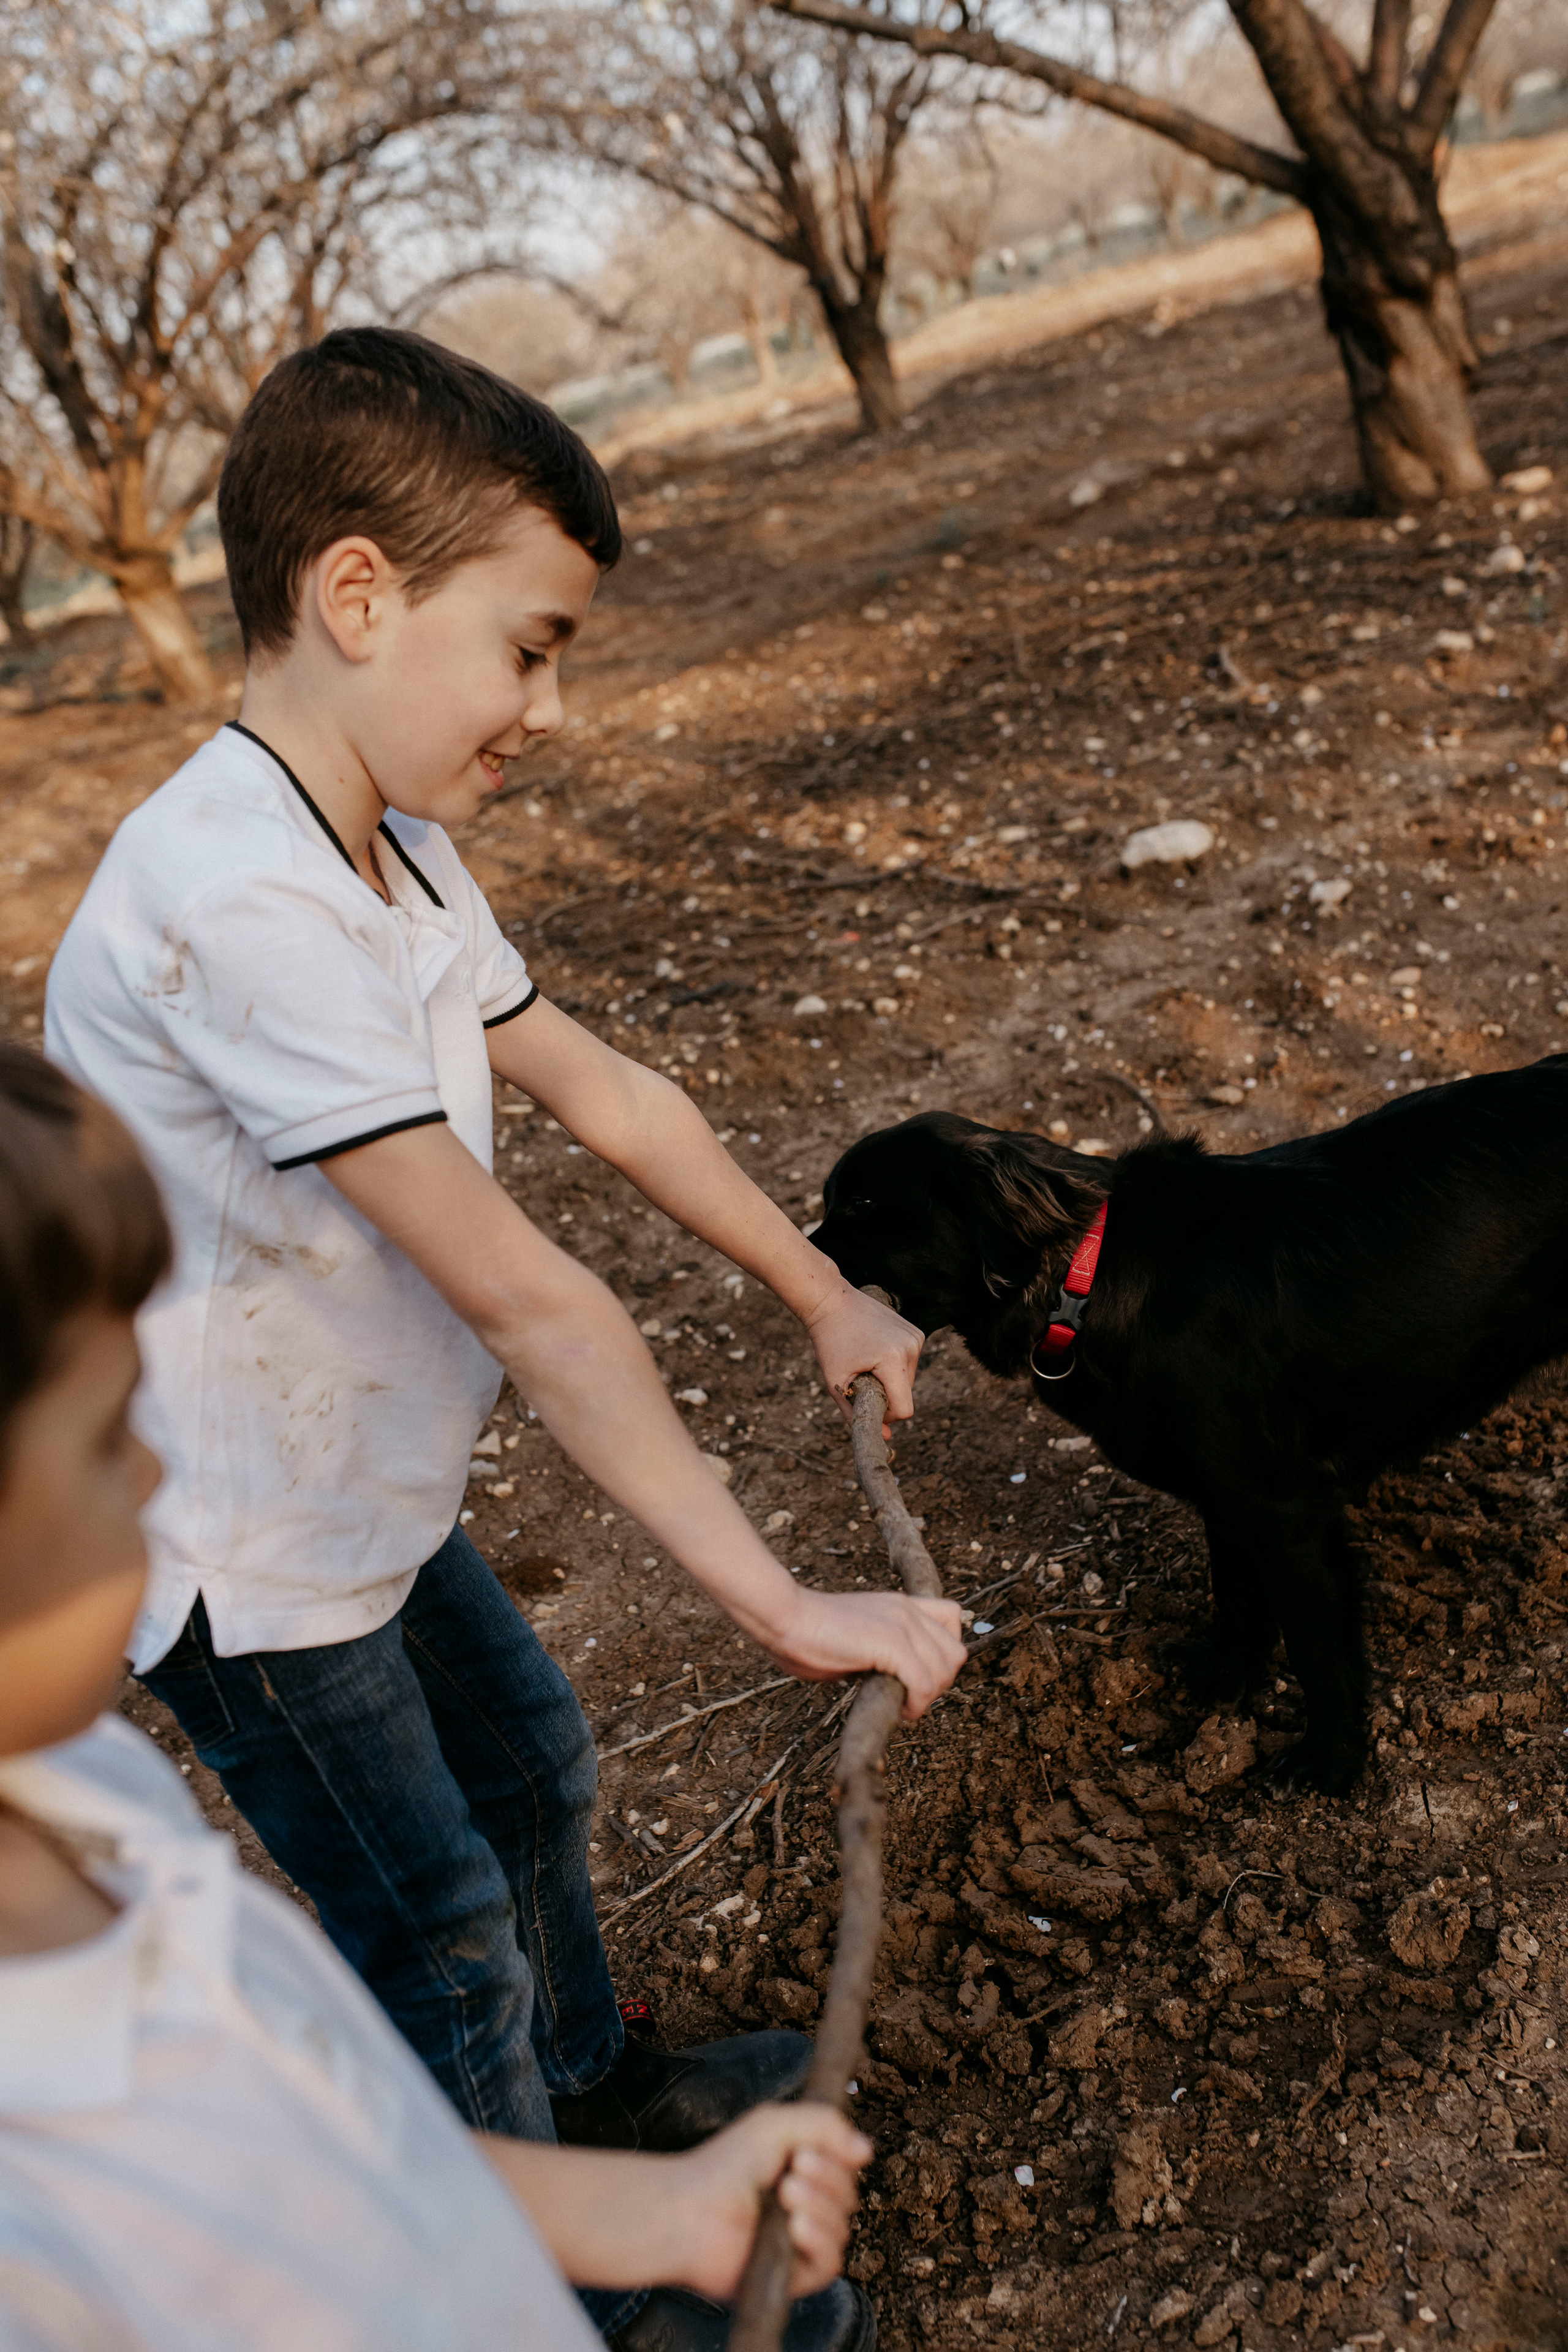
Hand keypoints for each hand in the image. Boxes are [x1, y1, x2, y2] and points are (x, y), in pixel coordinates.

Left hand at [669, 2104, 872, 2301]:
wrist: (690, 2211)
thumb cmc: (724, 2167)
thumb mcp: (775, 2125)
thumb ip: (825, 2125)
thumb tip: (866, 2149)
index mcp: (801, 2171)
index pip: (845, 2166)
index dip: (838, 2156)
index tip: (807, 2149)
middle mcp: (803, 2205)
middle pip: (848, 2196)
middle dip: (826, 2178)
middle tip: (793, 2169)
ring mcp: (799, 2242)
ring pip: (841, 2227)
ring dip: (819, 2206)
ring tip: (785, 2193)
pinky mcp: (794, 2275)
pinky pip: (830, 2263)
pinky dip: (818, 2240)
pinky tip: (796, 2226)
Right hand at [756, 1584, 966, 1719]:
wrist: (783, 1617)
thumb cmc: (805, 1634)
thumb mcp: (855, 1641)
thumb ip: (877, 1655)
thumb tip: (885, 1682)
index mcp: (899, 1605)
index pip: (951, 1621)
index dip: (942, 1656)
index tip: (917, 1677)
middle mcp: (907, 1609)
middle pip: (955, 1651)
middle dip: (939, 1683)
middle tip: (910, 1698)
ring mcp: (902, 1623)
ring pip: (946, 1668)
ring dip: (930, 1695)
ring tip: (905, 1705)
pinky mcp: (892, 1642)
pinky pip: (925, 1681)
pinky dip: (919, 1703)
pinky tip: (901, 1709)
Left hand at [803, 1281, 923, 1436]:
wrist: (831, 1301)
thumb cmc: (829, 1341)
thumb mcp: (837, 1383)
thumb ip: (858, 1414)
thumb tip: (886, 1437)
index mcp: (894, 1360)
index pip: (905, 1409)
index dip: (887, 1416)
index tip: (867, 1403)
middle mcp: (912, 1347)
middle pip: (907, 1394)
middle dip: (886, 1394)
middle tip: (860, 1376)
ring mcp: (916, 1337)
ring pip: (908, 1379)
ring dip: (889, 1379)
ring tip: (865, 1359)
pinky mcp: (916, 1332)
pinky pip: (908, 1362)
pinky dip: (893, 1365)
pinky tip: (874, 1349)